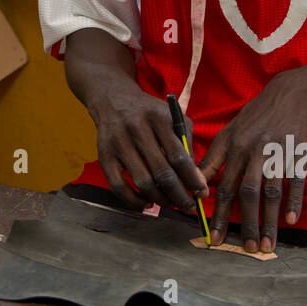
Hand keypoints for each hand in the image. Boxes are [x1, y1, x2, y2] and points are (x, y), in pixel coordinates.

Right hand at [87, 87, 209, 213]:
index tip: (202, 194)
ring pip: (142, 182)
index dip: (192, 179)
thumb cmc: (149, 112)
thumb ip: (185, 142)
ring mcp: (119, 143)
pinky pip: (118, 186)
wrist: (113, 99)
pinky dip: (133, 201)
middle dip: (179, 195)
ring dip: (160, 200)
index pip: (179, 157)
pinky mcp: (104, 155)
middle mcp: (137, 129)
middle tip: (189, 206)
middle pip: (162, 173)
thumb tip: (195, 178)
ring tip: (171, 204)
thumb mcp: (172, 116)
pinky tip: (146, 203)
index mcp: (158, 118)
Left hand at [199, 71, 306, 251]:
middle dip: (244, 224)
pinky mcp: (298, 154)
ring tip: (267, 245)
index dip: (216, 213)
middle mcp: (251, 151)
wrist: (288, 95)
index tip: (213, 236)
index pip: (221, 185)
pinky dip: (293, 202)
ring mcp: (275, 153)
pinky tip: (291, 221)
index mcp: (232, 147)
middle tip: (245, 249)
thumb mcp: (228, 132)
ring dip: (268, 221)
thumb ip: (213, 159)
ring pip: (269, 192)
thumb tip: (197, 186)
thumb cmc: (254, 118)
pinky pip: (295, 181)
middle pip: (245, 193)